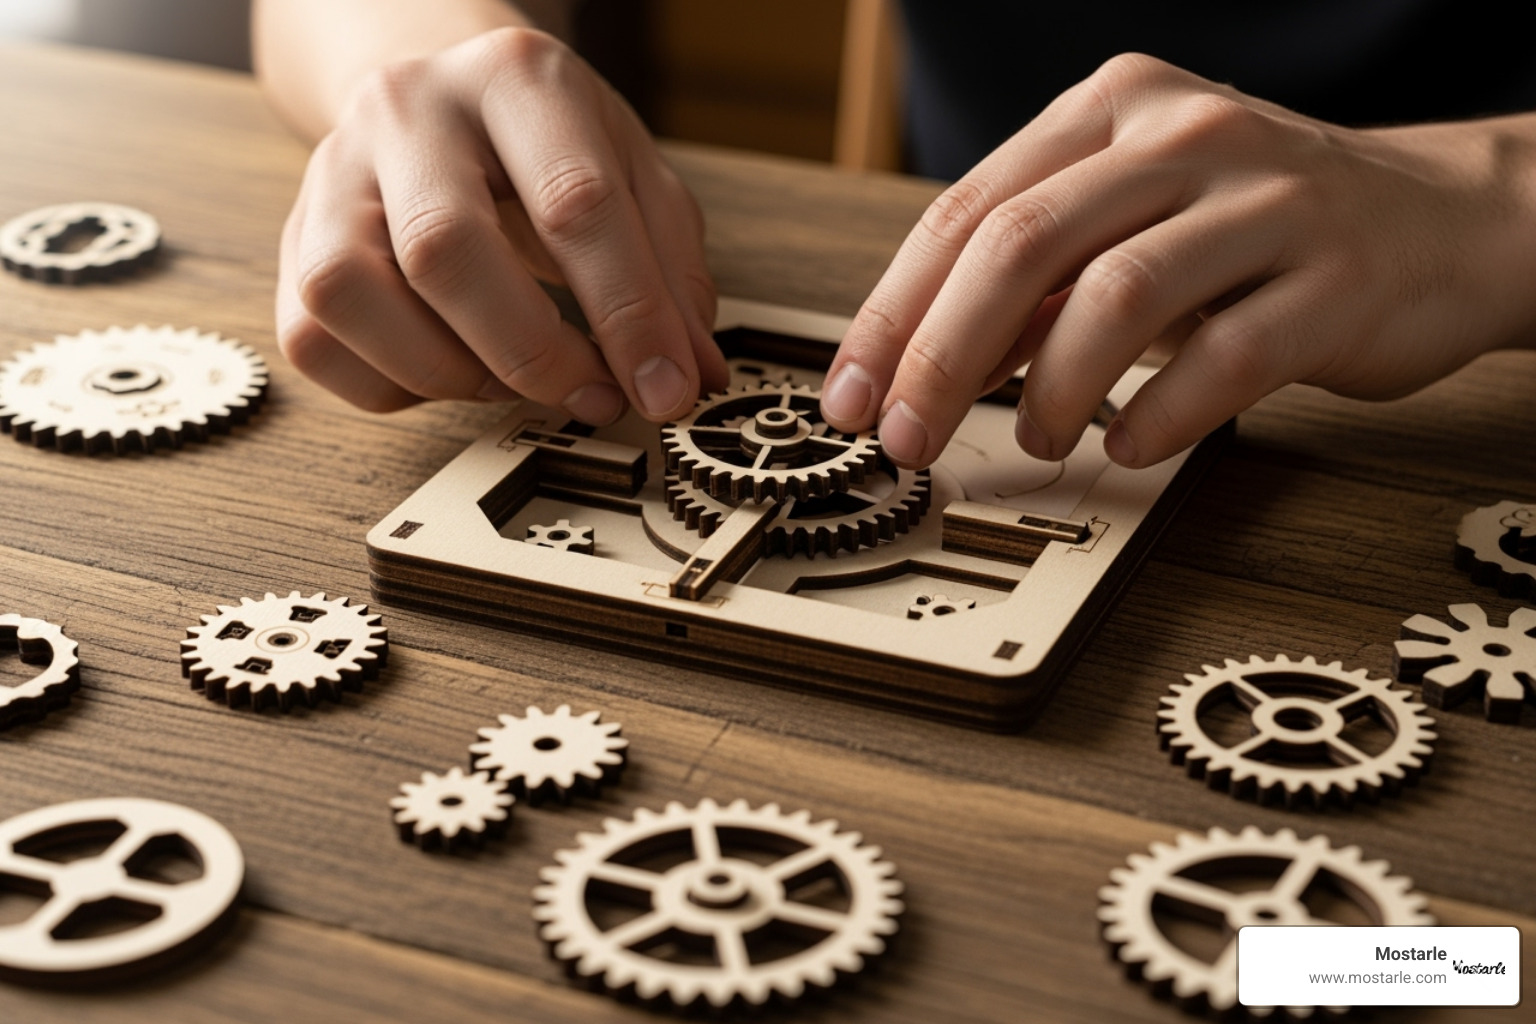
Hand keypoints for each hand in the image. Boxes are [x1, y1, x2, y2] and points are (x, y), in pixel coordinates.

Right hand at [276, 28, 725, 421]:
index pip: (573, 202)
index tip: (666, 387)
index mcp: (514, 78)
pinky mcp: (294, 237)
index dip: (628, 314)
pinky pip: (313, 340)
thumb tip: (687, 375)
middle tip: (593, 397)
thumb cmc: (543, 143)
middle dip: (532, 354)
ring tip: (515, 378)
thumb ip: (672, 272)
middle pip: (444, 249)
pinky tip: (449, 367)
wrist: (442, 96)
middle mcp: (409, 111)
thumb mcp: (635, 176)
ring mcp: (333, 172)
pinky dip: (391, 383)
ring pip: (352, 296)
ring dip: (450, 372)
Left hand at [821, 53, 1535, 467]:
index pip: (969, 210)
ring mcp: (1267, 202)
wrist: (1443, 218)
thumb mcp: (1133, 218)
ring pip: (1118, 294)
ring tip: (1033, 439)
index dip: (895, 313)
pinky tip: (1130, 444)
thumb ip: (1037, 275)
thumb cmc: (1258, 226)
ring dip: (1049, 389)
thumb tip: (923, 362)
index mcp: (1113, 108)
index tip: (855, 394)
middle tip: (911, 436)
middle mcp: (1185, 135)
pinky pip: (1226, 358)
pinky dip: (1158, 416)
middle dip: (943, 356)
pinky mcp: (1335, 279)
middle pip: (1023, 244)